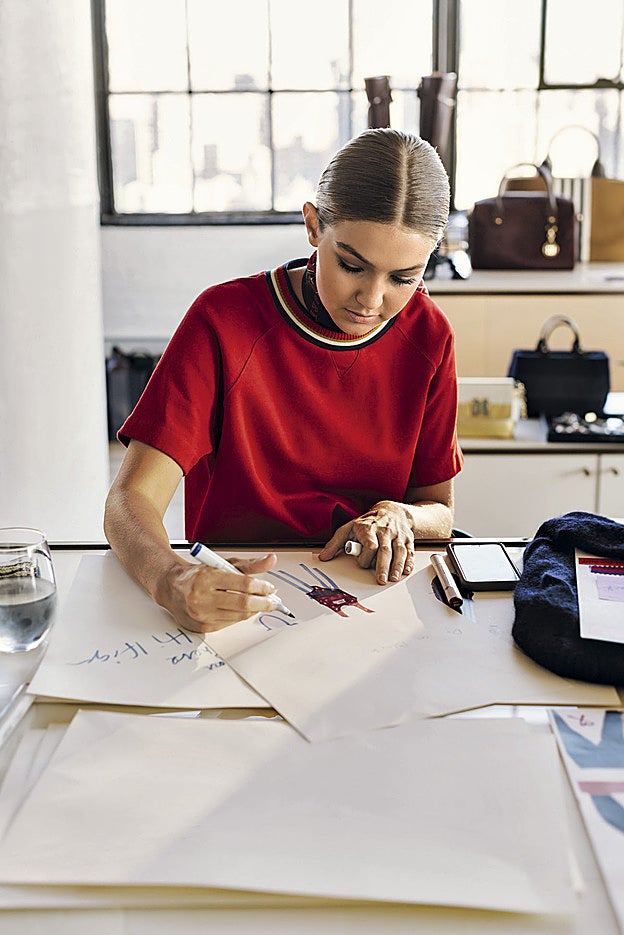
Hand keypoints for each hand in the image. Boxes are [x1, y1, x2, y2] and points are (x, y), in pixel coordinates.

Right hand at [161, 553, 279, 632]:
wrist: (172, 587)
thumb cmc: (199, 575)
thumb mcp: (223, 564)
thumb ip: (249, 565)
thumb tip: (271, 560)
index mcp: (207, 577)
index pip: (243, 585)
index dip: (261, 587)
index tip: (270, 588)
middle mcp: (201, 597)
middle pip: (242, 604)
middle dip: (263, 603)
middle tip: (273, 601)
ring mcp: (201, 614)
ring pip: (238, 616)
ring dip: (253, 611)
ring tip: (260, 604)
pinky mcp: (202, 626)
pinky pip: (229, 623)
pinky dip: (239, 617)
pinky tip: (242, 610)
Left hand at [318, 501, 414, 584]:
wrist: (391, 511)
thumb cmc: (368, 522)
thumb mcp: (349, 528)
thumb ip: (335, 543)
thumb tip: (323, 557)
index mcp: (369, 529)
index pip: (370, 545)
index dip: (366, 557)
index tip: (363, 564)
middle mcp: (385, 531)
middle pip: (385, 550)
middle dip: (383, 566)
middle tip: (381, 580)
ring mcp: (398, 535)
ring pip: (400, 551)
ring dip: (397, 566)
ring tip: (393, 578)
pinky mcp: (408, 539)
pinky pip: (410, 551)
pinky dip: (409, 562)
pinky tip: (406, 571)